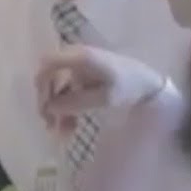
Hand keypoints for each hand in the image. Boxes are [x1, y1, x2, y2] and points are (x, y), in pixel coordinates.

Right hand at [35, 45, 165, 131]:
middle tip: (49, 124)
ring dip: (57, 109)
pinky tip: (70, 126)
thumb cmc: (130, 87)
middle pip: (49, 76)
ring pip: (58, 88)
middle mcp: (76, 58)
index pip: (48, 63)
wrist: (149, 84)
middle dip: (47, 101)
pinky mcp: (83, 77)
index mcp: (81, 58)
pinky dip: (67, 107)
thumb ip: (76, 102)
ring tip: (62, 132)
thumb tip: (49, 108)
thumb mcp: (105, 98)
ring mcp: (79, 68)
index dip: (41, 83)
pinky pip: (68, 91)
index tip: (44, 107)